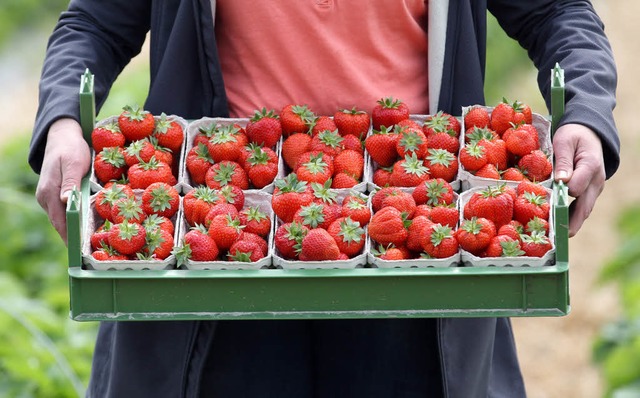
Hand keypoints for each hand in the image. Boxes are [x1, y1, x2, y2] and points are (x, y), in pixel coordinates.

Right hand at [35, 118, 90, 243]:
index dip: (70, 237)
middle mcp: (46, 198)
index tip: (80, 252)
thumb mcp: (74, 163)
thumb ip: (71, 183)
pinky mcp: (56, 195)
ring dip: (75, 231)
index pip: (60, 221)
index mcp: (49, 192)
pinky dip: (76, 220)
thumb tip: (66, 202)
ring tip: (90, 247)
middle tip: (89, 255)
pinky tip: (89, 227)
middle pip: (61, 224)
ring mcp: (50, 197)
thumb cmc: (71, 149)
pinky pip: (66, 212)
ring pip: (63, 219)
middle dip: (73, 239)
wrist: (62, 136)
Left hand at [552, 123, 605, 236]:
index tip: (547, 201)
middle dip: (570, 222)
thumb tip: (561, 181)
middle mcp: (596, 181)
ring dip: (571, 224)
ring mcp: (595, 189)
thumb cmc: (573, 135)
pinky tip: (557, 226)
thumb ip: (563, 160)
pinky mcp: (590, 193)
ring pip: (584, 211)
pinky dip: (570, 218)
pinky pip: (581, 208)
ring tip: (555, 238)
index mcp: (591, 166)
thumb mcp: (565, 141)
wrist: (589, 133)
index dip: (563, 195)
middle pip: (584, 207)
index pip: (577, 187)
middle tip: (557, 237)